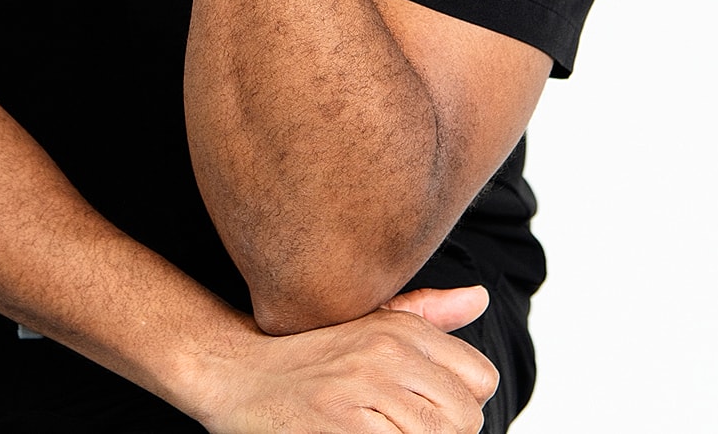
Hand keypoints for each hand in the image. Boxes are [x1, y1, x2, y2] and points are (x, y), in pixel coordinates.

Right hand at [191, 286, 497, 433]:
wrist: (236, 373)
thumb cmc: (309, 356)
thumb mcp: (368, 324)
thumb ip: (428, 314)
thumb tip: (480, 296)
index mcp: (399, 329)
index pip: (480, 377)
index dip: (461, 403)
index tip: (427, 408)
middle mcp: (386, 354)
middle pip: (466, 418)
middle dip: (443, 433)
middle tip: (400, 426)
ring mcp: (365, 393)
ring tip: (380, 430)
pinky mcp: (344, 430)